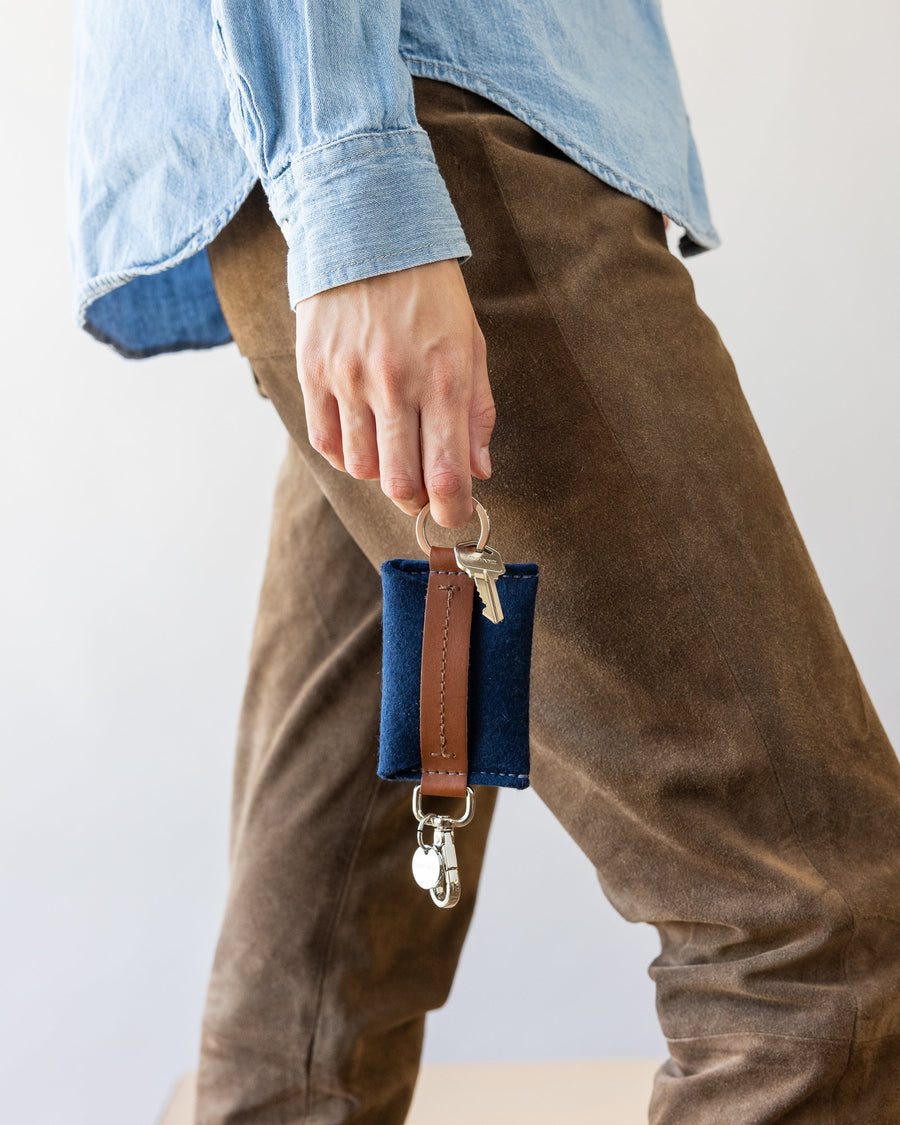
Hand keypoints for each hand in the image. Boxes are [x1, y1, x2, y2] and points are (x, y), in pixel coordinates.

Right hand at [294, 258, 494, 529]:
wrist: (368, 232)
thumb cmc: (429, 293)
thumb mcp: (471, 344)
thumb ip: (477, 412)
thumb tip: (479, 472)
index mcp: (444, 378)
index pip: (446, 473)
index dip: (452, 510)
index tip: (453, 516)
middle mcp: (395, 383)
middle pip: (400, 483)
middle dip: (416, 498)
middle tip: (422, 487)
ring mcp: (349, 378)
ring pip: (360, 468)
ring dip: (380, 473)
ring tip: (391, 448)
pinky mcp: (314, 371)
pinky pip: (326, 442)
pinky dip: (345, 454)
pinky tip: (361, 436)